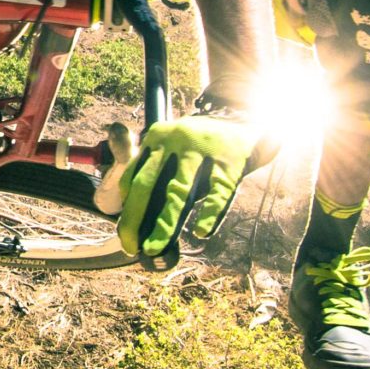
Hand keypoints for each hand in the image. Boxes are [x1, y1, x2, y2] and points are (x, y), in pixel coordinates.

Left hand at [117, 100, 275, 265]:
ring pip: (178, 192)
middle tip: (130, 247)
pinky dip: (210, 215)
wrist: (244, 120)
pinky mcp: (229, 162)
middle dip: (134, 219)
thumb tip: (141, 221)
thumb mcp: (174, 145)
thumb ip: (157, 172)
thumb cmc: (201, 145)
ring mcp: (203, 150)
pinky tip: (201, 232)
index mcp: (157, 136)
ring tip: (155, 248)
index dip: (126, 207)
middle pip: (147, 184)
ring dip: (164, 225)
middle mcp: (176, 140)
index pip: (133, 175)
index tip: (125, 232)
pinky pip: (218, 194)